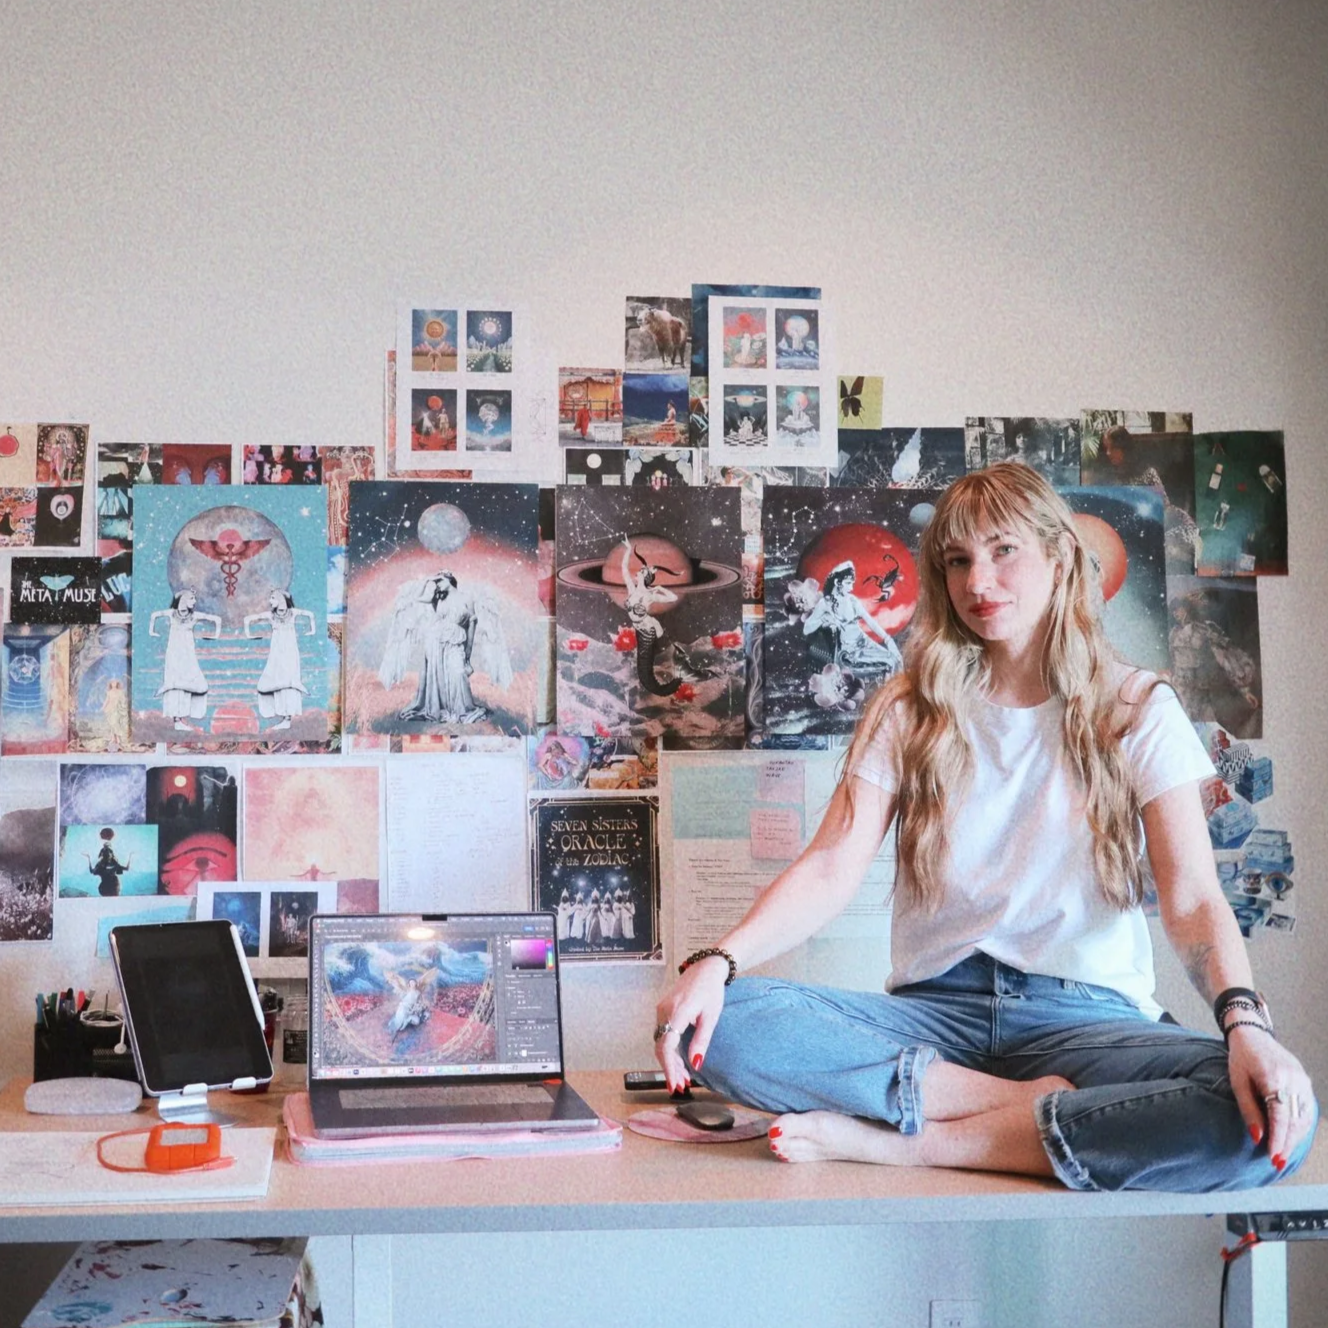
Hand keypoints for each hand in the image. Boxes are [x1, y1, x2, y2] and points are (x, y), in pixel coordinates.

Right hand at [653, 955, 728, 1093]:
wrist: (706, 967)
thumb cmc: (711, 989)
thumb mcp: (711, 1017)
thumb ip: (701, 1040)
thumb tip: (696, 1063)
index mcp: (677, 1011)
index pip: (666, 1045)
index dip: (668, 1067)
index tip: (674, 1083)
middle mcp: (664, 1010)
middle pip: (661, 1047)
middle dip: (670, 1069)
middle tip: (680, 1086)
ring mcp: (662, 1009)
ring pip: (661, 1042)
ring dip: (670, 1061)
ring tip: (682, 1078)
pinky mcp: (663, 1009)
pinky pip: (663, 1033)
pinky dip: (670, 1049)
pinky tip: (679, 1060)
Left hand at [1227, 1026, 1314, 1169]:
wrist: (1253, 1035)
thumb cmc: (1241, 1058)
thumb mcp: (1237, 1082)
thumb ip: (1248, 1109)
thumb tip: (1257, 1138)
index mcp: (1273, 1076)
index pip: (1280, 1115)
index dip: (1278, 1138)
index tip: (1274, 1157)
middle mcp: (1293, 1079)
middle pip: (1294, 1119)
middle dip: (1287, 1143)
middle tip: (1276, 1163)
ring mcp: (1302, 1080)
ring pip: (1304, 1117)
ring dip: (1294, 1138)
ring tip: (1281, 1154)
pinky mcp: (1305, 1082)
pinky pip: (1306, 1110)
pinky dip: (1299, 1126)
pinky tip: (1289, 1138)